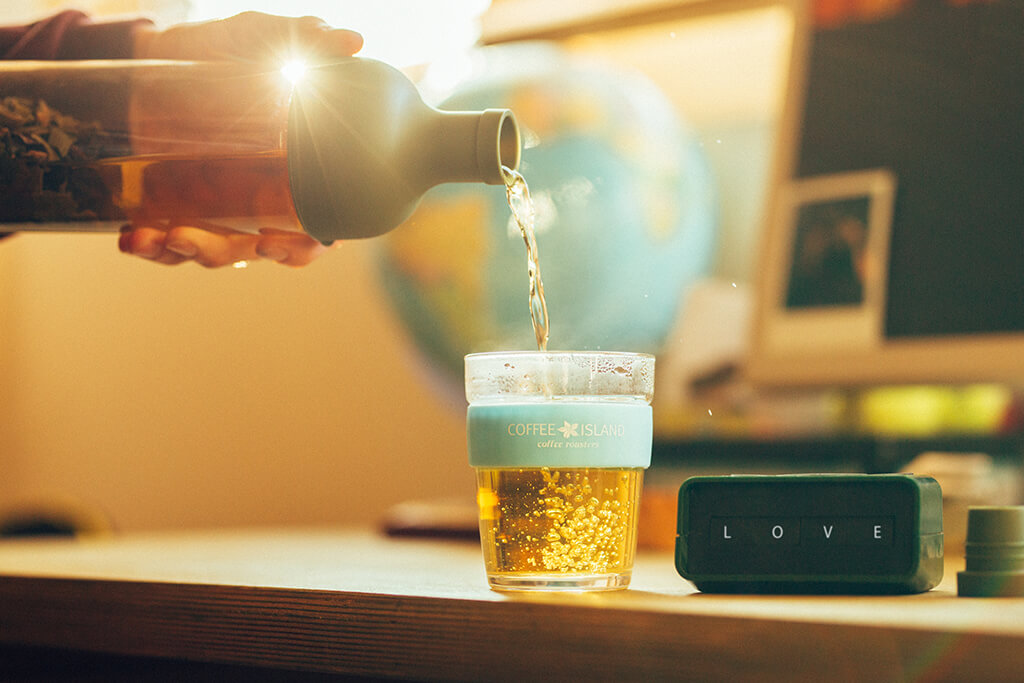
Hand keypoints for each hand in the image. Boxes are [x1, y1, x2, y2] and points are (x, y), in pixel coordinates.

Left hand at [120, 13, 361, 267]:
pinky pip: (167, 245)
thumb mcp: (254, 37)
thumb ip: (301, 38)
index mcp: (291, 172)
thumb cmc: (214, 48)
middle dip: (223, 252)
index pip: (313, 228)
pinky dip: (150, 249)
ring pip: (212, 252)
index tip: (271, 243)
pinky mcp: (174, 209)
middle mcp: (259, 198)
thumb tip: (350, 40)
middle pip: (257, 250)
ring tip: (156, 235)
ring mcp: (217, 208)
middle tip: (190, 237)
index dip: (300, 247)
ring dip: (183, 252)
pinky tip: (131, 238)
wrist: (147, 53)